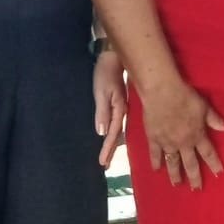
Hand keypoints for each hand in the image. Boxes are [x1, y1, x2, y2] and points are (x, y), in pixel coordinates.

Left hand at [92, 51, 126, 168]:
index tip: (103, 163)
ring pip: (118, 130)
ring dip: (113, 143)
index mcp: (119, 110)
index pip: (112, 134)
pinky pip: (119, 122)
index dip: (107, 149)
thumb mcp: (101, 92)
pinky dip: (116, 132)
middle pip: (116, 135)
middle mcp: (122, 111)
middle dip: (111, 150)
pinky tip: (115, 136)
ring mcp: (122, 107)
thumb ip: (102, 112)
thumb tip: (101, 133)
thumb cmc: (105, 73)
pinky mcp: (120, 103)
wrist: (114, 58)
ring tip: (109, 155)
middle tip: (105, 165)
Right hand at [140, 77, 223, 190]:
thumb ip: (215, 119)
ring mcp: (167, 142)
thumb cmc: (185, 96)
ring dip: (175, 175)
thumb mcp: (204, 107)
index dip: (214, 164)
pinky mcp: (153, 139)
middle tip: (196, 189)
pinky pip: (155, 154)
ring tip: (177, 184)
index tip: (218, 175)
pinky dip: (156, 163)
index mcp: (197, 135)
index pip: (208, 153)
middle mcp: (183, 143)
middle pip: (190, 163)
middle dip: (194, 177)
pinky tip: (156, 170)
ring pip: (173, 162)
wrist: (162, 92)